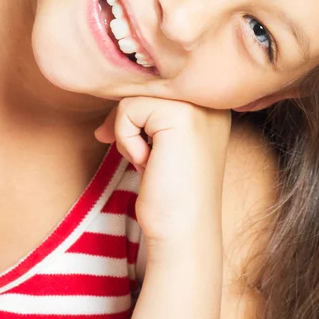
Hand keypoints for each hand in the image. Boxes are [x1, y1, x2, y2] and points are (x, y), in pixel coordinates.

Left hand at [95, 98, 230, 242]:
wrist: (184, 231)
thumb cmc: (171, 196)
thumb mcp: (163, 146)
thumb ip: (149, 117)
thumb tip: (108, 104)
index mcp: (211, 107)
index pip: (157, 88)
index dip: (137, 115)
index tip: (138, 149)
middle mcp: (210, 101)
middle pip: (145, 87)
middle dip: (129, 122)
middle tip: (141, 159)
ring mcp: (199, 106)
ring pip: (135, 96)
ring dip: (128, 133)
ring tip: (149, 162)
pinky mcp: (181, 115)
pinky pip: (129, 109)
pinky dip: (126, 139)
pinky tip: (147, 164)